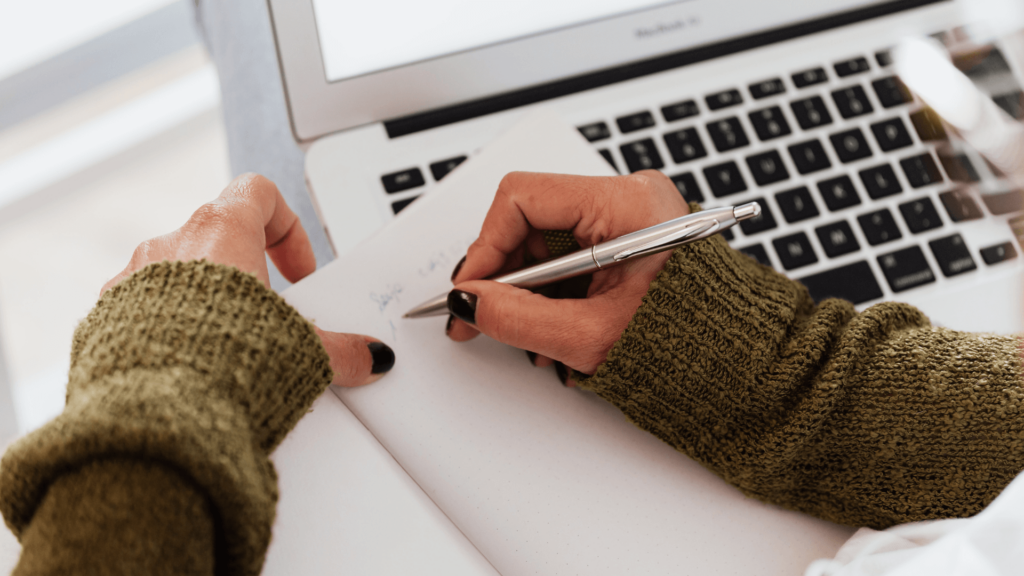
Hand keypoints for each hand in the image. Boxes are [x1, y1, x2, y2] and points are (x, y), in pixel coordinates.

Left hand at [103, 173, 392, 385]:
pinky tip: (192, 364)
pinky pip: (144, 307)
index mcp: (219, 232)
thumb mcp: (299, 351)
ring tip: (230, 345)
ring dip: (207, 299)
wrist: (155, 411)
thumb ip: (341, 349)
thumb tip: (369, 357)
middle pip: (219, 235)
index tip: (297, 272)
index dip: (287, 228)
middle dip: (249, 274)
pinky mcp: (109, 316)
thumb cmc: (217, 362)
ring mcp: (133, 278)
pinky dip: (171, 326)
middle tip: (270, 315)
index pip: (259, 193)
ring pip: (179, 272)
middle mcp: (171, 244)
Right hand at [447, 171, 688, 376]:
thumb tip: (471, 302)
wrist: (737, 360)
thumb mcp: (590, 334)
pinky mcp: (627, 236)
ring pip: (545, 240)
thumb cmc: (689, 342)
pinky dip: (551, 290)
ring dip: (525, 288)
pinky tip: (549, 324)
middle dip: (503, 273)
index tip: (471, 288)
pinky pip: (568, 253)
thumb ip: (519, 317)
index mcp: (628, 203)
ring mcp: (628, 216)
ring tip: (526, 333)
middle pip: (531, 219)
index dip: (487, 245)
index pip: (523, 198)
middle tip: (481, 314)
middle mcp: (629, 197)